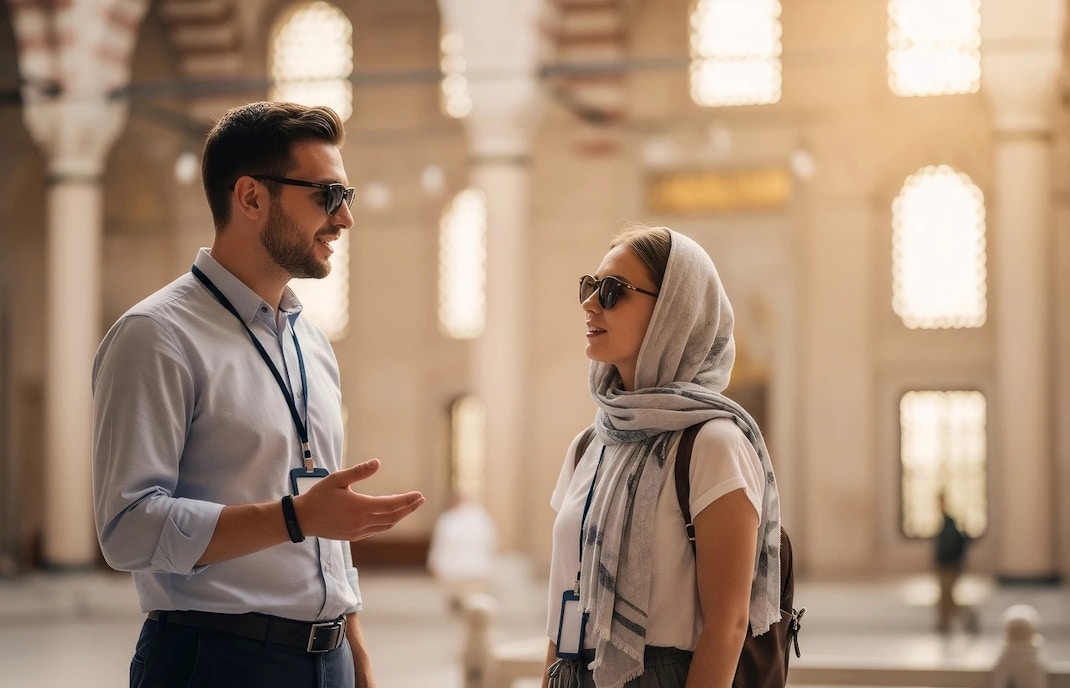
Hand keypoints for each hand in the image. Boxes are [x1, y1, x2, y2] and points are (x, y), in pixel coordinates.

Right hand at [294, 459, 423, 541]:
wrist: (303, 519)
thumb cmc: (319, 496)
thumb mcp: (337, 479)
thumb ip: (358, 471)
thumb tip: (378, 462)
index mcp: (360, 506)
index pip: (391, 504)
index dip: (407, 500)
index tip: (419, 495)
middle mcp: (362, 522)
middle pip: (393, 517)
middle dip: (409, 508)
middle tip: (420, 500)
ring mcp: (358, 531)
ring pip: (386, 525)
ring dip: (399, 516)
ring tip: (408, 506)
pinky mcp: (354, 536)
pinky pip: (376, 530)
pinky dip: (387, 522)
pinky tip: (389, 513)